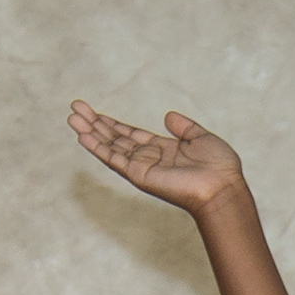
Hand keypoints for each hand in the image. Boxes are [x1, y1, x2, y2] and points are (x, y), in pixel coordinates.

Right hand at [69, 103, 247, 214]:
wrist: (222, 186)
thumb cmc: (219, 167)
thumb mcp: (202, 137)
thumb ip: (184, 127)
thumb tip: (168, 116)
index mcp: (162, 149)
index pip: (130, 134)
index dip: (111, 123)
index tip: (93, 112)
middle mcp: (148, 159)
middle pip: (114, 139)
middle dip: (94, 123)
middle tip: (74, 108)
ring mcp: (142, 167)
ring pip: (109, 147)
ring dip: (90, 132)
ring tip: (71, 117)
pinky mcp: (140, 175)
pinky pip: (114, 160)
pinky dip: (98, 148)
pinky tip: (82, 136)